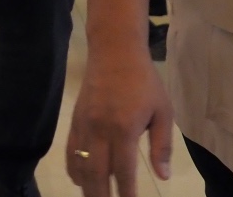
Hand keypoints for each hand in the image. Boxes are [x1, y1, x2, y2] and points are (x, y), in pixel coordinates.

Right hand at [66, 42, 173, 195]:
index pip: (123, 171)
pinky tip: (80, 180)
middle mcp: (99, 130)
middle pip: (96, 174)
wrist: (114, 51)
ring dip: (86, 186)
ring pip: (79, 165)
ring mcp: (83, 125)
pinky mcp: (75, 120)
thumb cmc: (144, 81)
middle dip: (101, 196)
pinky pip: (70, 150)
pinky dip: (73, 168)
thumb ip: (162, 145)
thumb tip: (162, 176)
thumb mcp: (163, 111)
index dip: (126, 193)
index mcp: (124, 129)